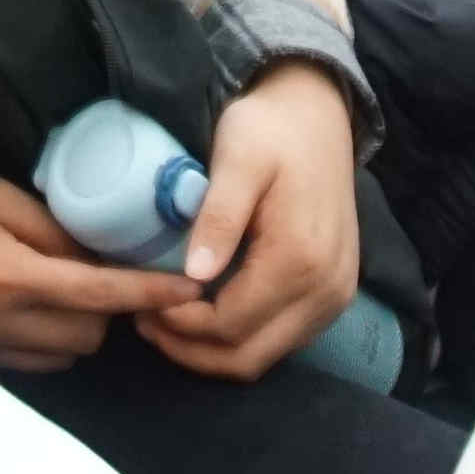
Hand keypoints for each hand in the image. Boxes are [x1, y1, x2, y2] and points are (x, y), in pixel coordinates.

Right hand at [0, 155, 197, 372]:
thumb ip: (43, 221)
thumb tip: (91, 247)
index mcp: (8, 276)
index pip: (101, 295)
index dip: (151, 292)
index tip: (190, 287)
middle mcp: (1, 322)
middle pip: (90, 336)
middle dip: (109, 308)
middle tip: (102, 266)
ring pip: (63, 355)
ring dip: (77, 325)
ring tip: (64, 284)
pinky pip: (29, 360)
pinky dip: (45, 338)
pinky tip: (28, 301)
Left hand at [141, 62, 362, 381]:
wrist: (318, 116)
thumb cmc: (270, 130)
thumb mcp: (237, 159)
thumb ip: (219, 217)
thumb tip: (195, 275)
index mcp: (300, 260)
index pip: (231, 325)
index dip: (181, 326)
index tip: (140, 305)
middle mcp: (326, 291)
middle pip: (250, 357)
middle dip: (192, 350)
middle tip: (144, 321)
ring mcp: (334, 298)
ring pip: (266, 355)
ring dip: (213, 350)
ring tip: (164, 318)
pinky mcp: (331, 294)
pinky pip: (282, 337)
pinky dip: (239, 337)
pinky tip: (202, 310)